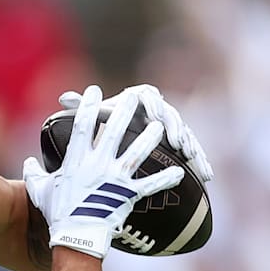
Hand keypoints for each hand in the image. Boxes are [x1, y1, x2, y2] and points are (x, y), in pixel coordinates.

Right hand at [23, 86, 183, 258]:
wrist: (75, 238)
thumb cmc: (56, 213)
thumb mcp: (39, 190)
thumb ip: (33, 173)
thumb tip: (27, 162)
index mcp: (76, 161)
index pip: (82, 126)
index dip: (87, 105)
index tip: (93, 90)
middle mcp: (97, 165)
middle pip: (113, 132)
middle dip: (124, 112)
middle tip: (135, 96)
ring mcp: (114, 180)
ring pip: (136, 153)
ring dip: (150, 138)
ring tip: (160, 125)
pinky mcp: (128, 196)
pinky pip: (150, 186)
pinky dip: (165, 179)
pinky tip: (180, 172)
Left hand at [58, 84, 213, 181]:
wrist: (126, 136)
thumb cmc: (110, 124)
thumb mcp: (97, 119)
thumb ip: (84, 109)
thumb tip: (63, 98)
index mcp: (138, 100)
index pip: (147, 96)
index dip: (151, 104)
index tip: (151, 115)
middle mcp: (157, 111)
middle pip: (168, 114)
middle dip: (171, 125)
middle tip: (173, 137)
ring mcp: (172, 127)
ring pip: (184, 133)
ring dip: (187, 142)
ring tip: (188, 154)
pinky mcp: (182, 144)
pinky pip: (194, 151)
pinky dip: (201, 161)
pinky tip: (206, 174)